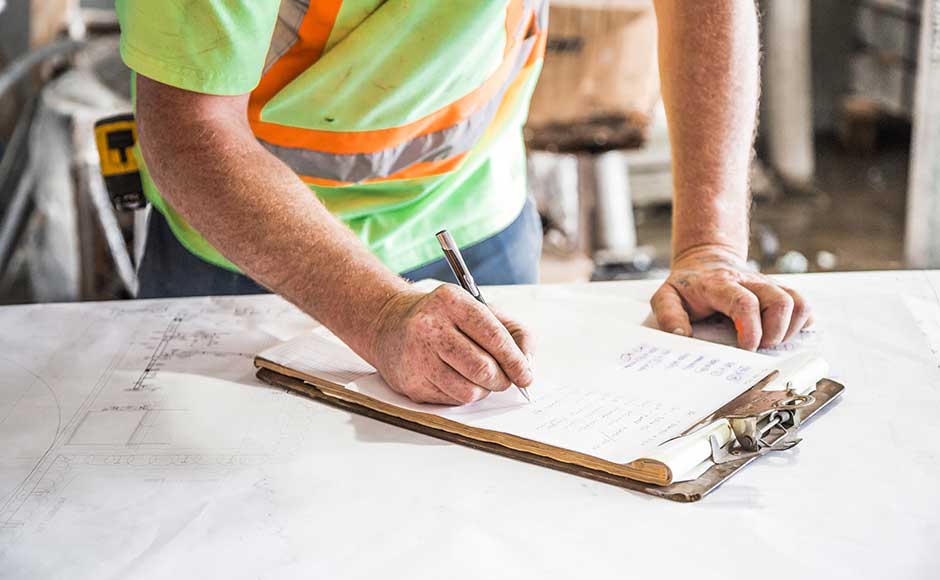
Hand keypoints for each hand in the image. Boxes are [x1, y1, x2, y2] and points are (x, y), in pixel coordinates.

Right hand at [367, 285, 534, 404]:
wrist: (390, 326)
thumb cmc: (445, 319)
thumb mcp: (479, 310)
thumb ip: (513, 331)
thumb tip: (527, 363)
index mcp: (452, 301)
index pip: (493, 336)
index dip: (515, 360)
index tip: (526, 375)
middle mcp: (430, 326)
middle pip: (483, 368)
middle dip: (502, 380)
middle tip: (505, 380)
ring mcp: (417, 356)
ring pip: (469, 391)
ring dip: (483, 390)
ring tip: (478, 377)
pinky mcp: (411, 382)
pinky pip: (452, 400)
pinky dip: (463, 394)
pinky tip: (455, 378)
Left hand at [650, 246, 811, 350]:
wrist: (705, 260)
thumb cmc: (688, 285)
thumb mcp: (666, 296)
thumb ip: (669, 315)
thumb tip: (681, 336)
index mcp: (720, 285)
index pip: (744, 302)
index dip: (751, 328)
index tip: (748, 347)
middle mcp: (750, 282)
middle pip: (780, 301)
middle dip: (775, 332)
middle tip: (759, 347)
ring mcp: (768, 285)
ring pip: (798, 302)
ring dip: (790, 329)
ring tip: (771, 341)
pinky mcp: (779, 291)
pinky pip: (804, 305)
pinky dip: (801, 323)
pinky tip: (783, 333)